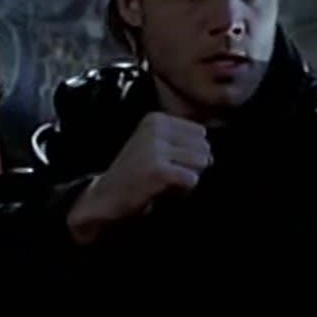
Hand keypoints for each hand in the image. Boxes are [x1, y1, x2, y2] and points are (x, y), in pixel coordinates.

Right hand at [66, 112, 210, 244]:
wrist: (105, 197)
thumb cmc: (135, 175)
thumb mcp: (154, 146)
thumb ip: (181, 141)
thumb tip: (211, 154)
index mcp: (156, 119)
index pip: (200, 134)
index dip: (189, 154)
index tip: (165, 163)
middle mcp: (155, 128)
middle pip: (203, 148)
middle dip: (191, 167)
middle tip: (165, 176)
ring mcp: (155, 148)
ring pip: (201, 162)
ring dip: (188, 178)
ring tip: (164, 183)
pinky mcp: (158, 170)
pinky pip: (192, 180)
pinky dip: (183, 191)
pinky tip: (162, 191)